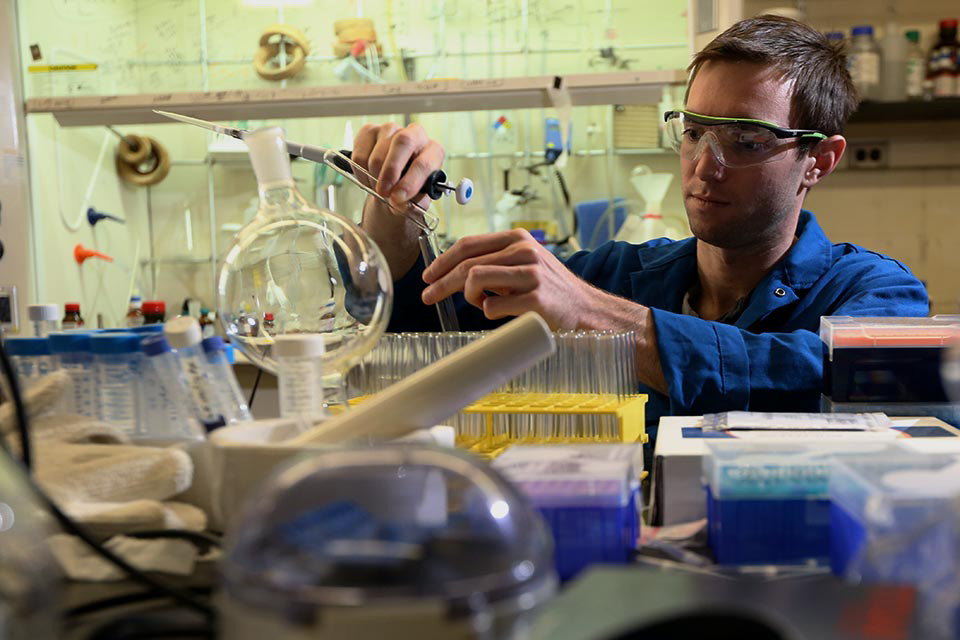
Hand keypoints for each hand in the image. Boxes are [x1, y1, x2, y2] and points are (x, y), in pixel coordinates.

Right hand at [352, 122, 444, 209]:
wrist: (391, 189)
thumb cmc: (407, 192)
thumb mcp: (415, 203)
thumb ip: (411, 204)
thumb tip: (399, 202)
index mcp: (433, 151)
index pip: (424, 162)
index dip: (411, 182)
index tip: (398, 197)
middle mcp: (415, 134)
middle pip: (402, 142)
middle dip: (391, 171)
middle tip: (383, 192)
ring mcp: (391, 130)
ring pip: (377, 154)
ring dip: (373, 178)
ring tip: (378, 189)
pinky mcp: (369, 131)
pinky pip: (359, 154)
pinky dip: (360, 172)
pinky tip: (368, 177)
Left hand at [421, 228, 597, 329]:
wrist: (585, 308)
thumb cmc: (549, 288)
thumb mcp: (522, 264)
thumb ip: (493, 262)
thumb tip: (453, 273)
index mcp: (517, 238)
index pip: (468, 244)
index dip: (442, 260)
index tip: (428, 276)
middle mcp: (523, 251)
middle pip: (467, 263)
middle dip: (442, 282)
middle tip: (428, 297)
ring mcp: (531, 274)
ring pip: (475, 279)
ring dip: (469, 296)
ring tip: (480, 303)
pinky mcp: (535, 298)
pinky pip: (492, 307)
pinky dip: (489, 312)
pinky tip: (501, 311)